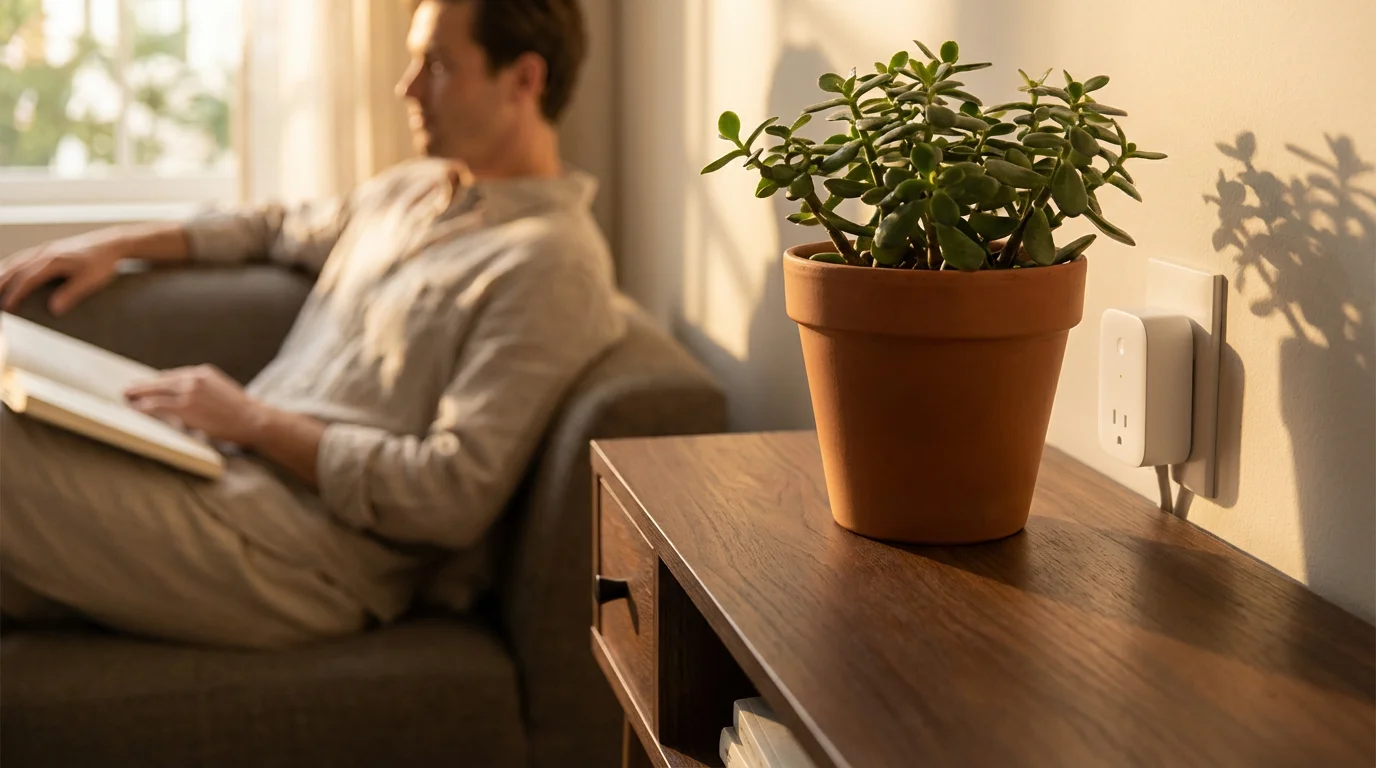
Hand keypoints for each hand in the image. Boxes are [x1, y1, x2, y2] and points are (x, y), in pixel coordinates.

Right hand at [0, 230, 127, 314]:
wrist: (112, 244)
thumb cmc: (103, 263)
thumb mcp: (90, 281)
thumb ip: (72, 294)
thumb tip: (54, 309)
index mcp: (53, 260)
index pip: (27, 278)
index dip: (15, 294)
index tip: (8, 307)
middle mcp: (45, 252)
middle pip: (15, 267)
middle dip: (0, 282)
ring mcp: (45, 249)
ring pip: (16, 260)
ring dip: (3, 272)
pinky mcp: (48, 249)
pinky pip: (23, 257)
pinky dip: (11, 265)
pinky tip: (8, 271)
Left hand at [125, 365, 270, 446]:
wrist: (253, 419)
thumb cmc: (240, 411)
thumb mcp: (222, 391)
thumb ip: (203, 390)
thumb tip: (184, 397)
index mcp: (203, 372)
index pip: (173, 376)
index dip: (158, 383)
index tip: (147, 387)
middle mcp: (194, 378)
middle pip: (160, 381)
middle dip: (142, 386)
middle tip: (128, 390)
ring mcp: (188, 391)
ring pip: (155, 391)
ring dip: (138, 395)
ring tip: (127, 398)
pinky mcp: (185, 407)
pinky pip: (157, 405)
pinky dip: (143, 406)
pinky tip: (135, 408)